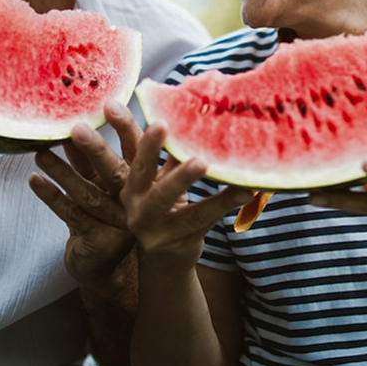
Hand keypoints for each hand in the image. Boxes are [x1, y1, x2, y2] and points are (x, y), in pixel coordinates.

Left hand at [30, 101, 140, 282]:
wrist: (107, 265)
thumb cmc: (104, 211)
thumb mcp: (105, 181)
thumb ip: (94, 156)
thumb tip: (74, 119)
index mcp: (142, 179)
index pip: (136, 149)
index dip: (125, 127)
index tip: (110, 105)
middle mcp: (135, 200)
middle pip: (115, 170)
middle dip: (95, 148)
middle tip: (76, 128)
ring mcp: (119, 222)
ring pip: (88, 192)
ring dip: (62, 171)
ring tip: (40, 152)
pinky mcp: (101, 241)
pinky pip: (72, 214)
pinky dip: (51, 196)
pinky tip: (34, 180)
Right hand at [121, 121, 253, 273]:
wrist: (167, 259)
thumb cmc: (167, 206)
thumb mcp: (161, 179)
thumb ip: (169, 151)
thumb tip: (186, 110)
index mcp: (130, 182)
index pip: (127, 150)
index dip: (124, 127)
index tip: (122, 106)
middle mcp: (134, 204)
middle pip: (140, 174)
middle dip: (150, 150)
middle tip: (162, 125)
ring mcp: (152, 227)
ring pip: (168, 199)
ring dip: (185, 178)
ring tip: (205, 162)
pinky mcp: (177, 243)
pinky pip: (202, 219)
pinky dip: (223, 203)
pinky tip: (244, 191)